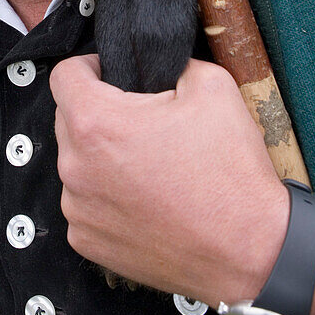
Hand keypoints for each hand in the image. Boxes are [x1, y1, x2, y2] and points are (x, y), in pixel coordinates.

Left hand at [51, 54, 289, 305]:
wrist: (251, 250)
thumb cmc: (230, 173)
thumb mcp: (212, 87)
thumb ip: (171, 64)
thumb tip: (157, 65)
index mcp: (96, 122)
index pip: (64, 75)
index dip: (90, 66)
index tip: (111, 75)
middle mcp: (75, 167)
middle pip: (68, 120)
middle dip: (100, 113)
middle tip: (144, 123)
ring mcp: (78, 209)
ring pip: (77, 163)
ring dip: (102, 158)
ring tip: (149, 166)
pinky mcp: (88, 242)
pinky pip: (86, 204)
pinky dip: (107, 197)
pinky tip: (145, 199)